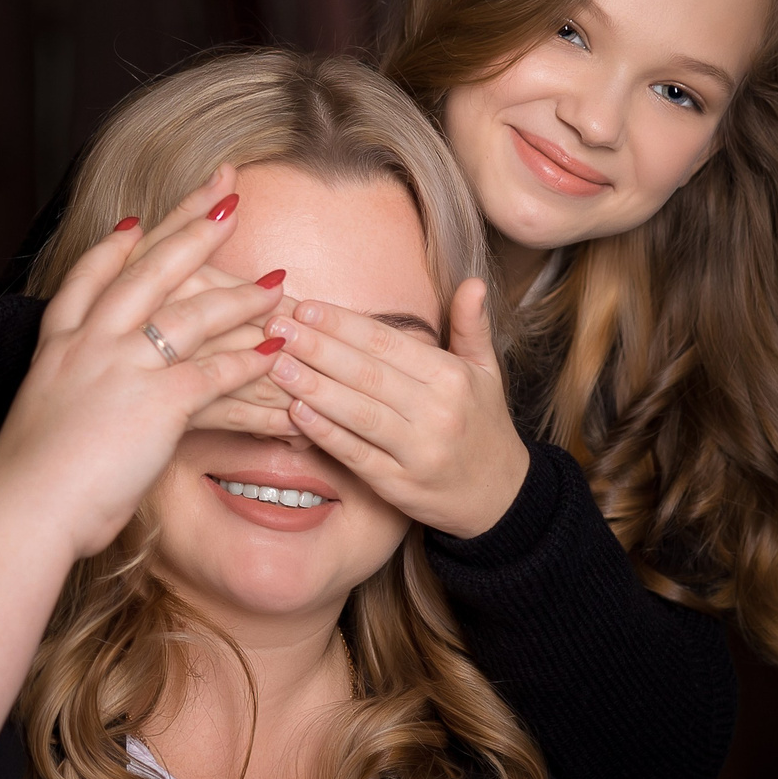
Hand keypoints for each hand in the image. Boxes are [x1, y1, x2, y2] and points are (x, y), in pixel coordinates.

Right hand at [0, 167, 288, 561]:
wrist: (21, 507)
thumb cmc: (26, 482)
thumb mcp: (40, 419)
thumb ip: (67, 398)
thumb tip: (78, 411)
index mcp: (58, 346)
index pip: (90, 278)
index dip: (115, 246)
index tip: (138, 220)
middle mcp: (90, 344)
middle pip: (149, 270)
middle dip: (192, 228)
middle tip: (227, 193)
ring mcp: (122, 368)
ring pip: (192, 314)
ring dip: (240, 296)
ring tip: (277, 282)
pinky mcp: (156, 403)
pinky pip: (214, 373)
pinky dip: (250, 362)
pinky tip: (277, 352)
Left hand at [261, 277, 531, 539]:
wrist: (501, 495)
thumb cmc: (482, 424)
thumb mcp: (486, 372)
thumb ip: (471, 326)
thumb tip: (473, 283)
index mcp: (452, 377)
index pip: (387, 342)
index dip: (343, 324)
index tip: (305, 306)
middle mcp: (437, 411)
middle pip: (366, 373)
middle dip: (317, 348)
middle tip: (275, 327)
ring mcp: (418, 451)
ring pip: (358, 413)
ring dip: (313, 388)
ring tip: (276, 364)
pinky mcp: (399, 485)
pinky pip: (356, 455)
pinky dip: (324, 433)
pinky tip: (294, 413)